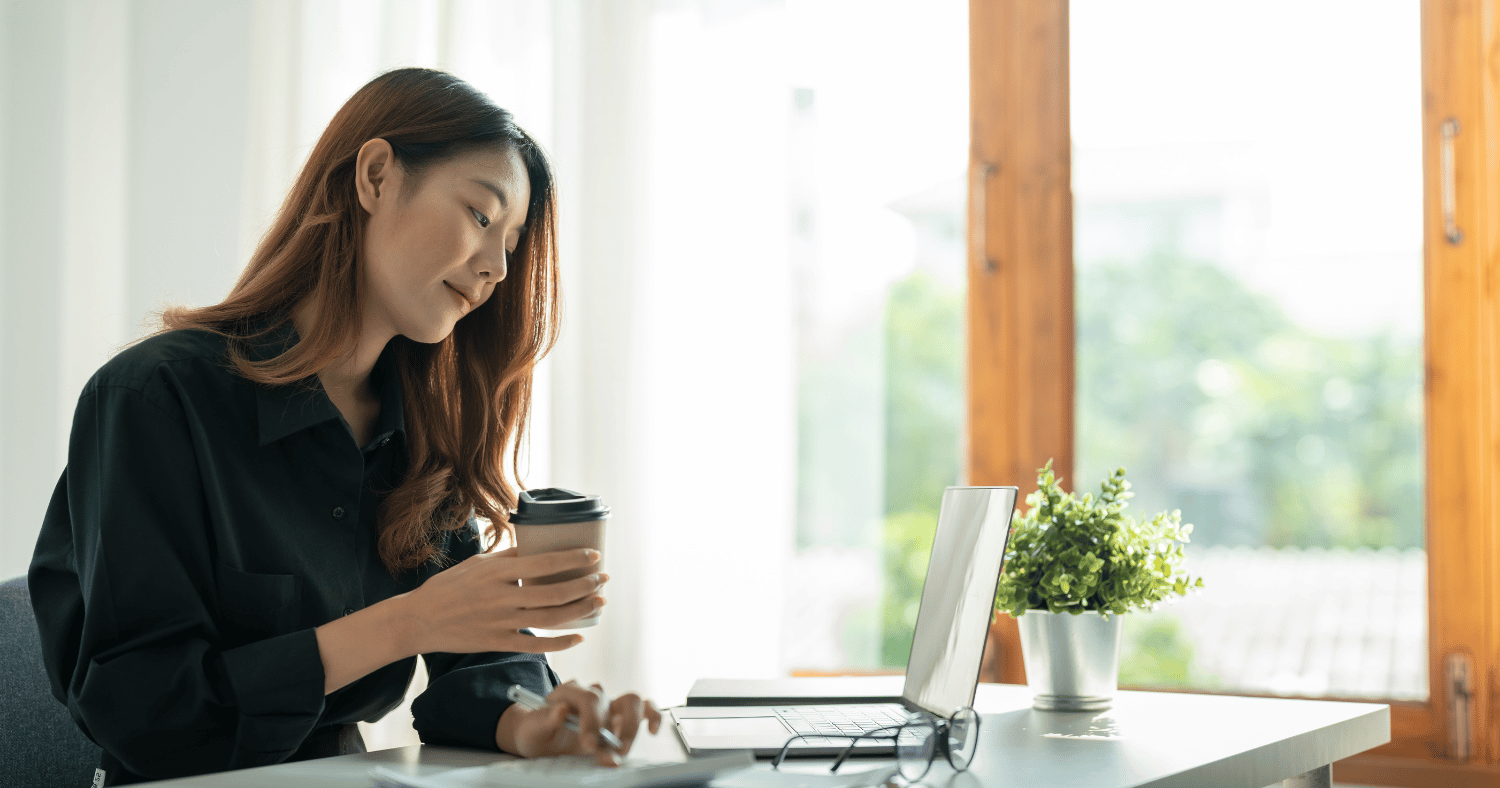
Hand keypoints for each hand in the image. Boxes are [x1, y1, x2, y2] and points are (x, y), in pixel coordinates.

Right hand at [396, 547, 606, 654]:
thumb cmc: (449, 587)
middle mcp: (501, 596)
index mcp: (497, 571)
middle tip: (603, 579)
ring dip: (580, 610)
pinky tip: (578, 637)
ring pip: (551, 618)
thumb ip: (508, 556)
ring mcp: (500, 622)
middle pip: (554, 592)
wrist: (419, 619)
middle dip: (585, 585)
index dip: (573, 559)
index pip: (544, 562)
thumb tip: (537, 546)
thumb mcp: (477, 562)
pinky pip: (536, 644)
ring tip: (599, 602)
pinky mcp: (497, 643)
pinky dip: (561, 642)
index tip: (594, 555)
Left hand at [500, 680, 664, 765]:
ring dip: (630, 727)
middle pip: (609, 700)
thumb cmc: (536, 731)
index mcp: (568, 691)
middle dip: (608, 728)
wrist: (541, 736)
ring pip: (631, 702)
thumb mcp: (532, 728)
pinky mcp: (620, 715)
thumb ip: (544, 719)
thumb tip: (560, 710)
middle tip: (604, 751)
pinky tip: (652, 730)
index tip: (589, 743)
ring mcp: (608, 704)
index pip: (587, 697)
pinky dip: (652, 716)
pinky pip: (644, 708)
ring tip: (621, 749)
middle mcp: (591, 693)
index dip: (591, 720)